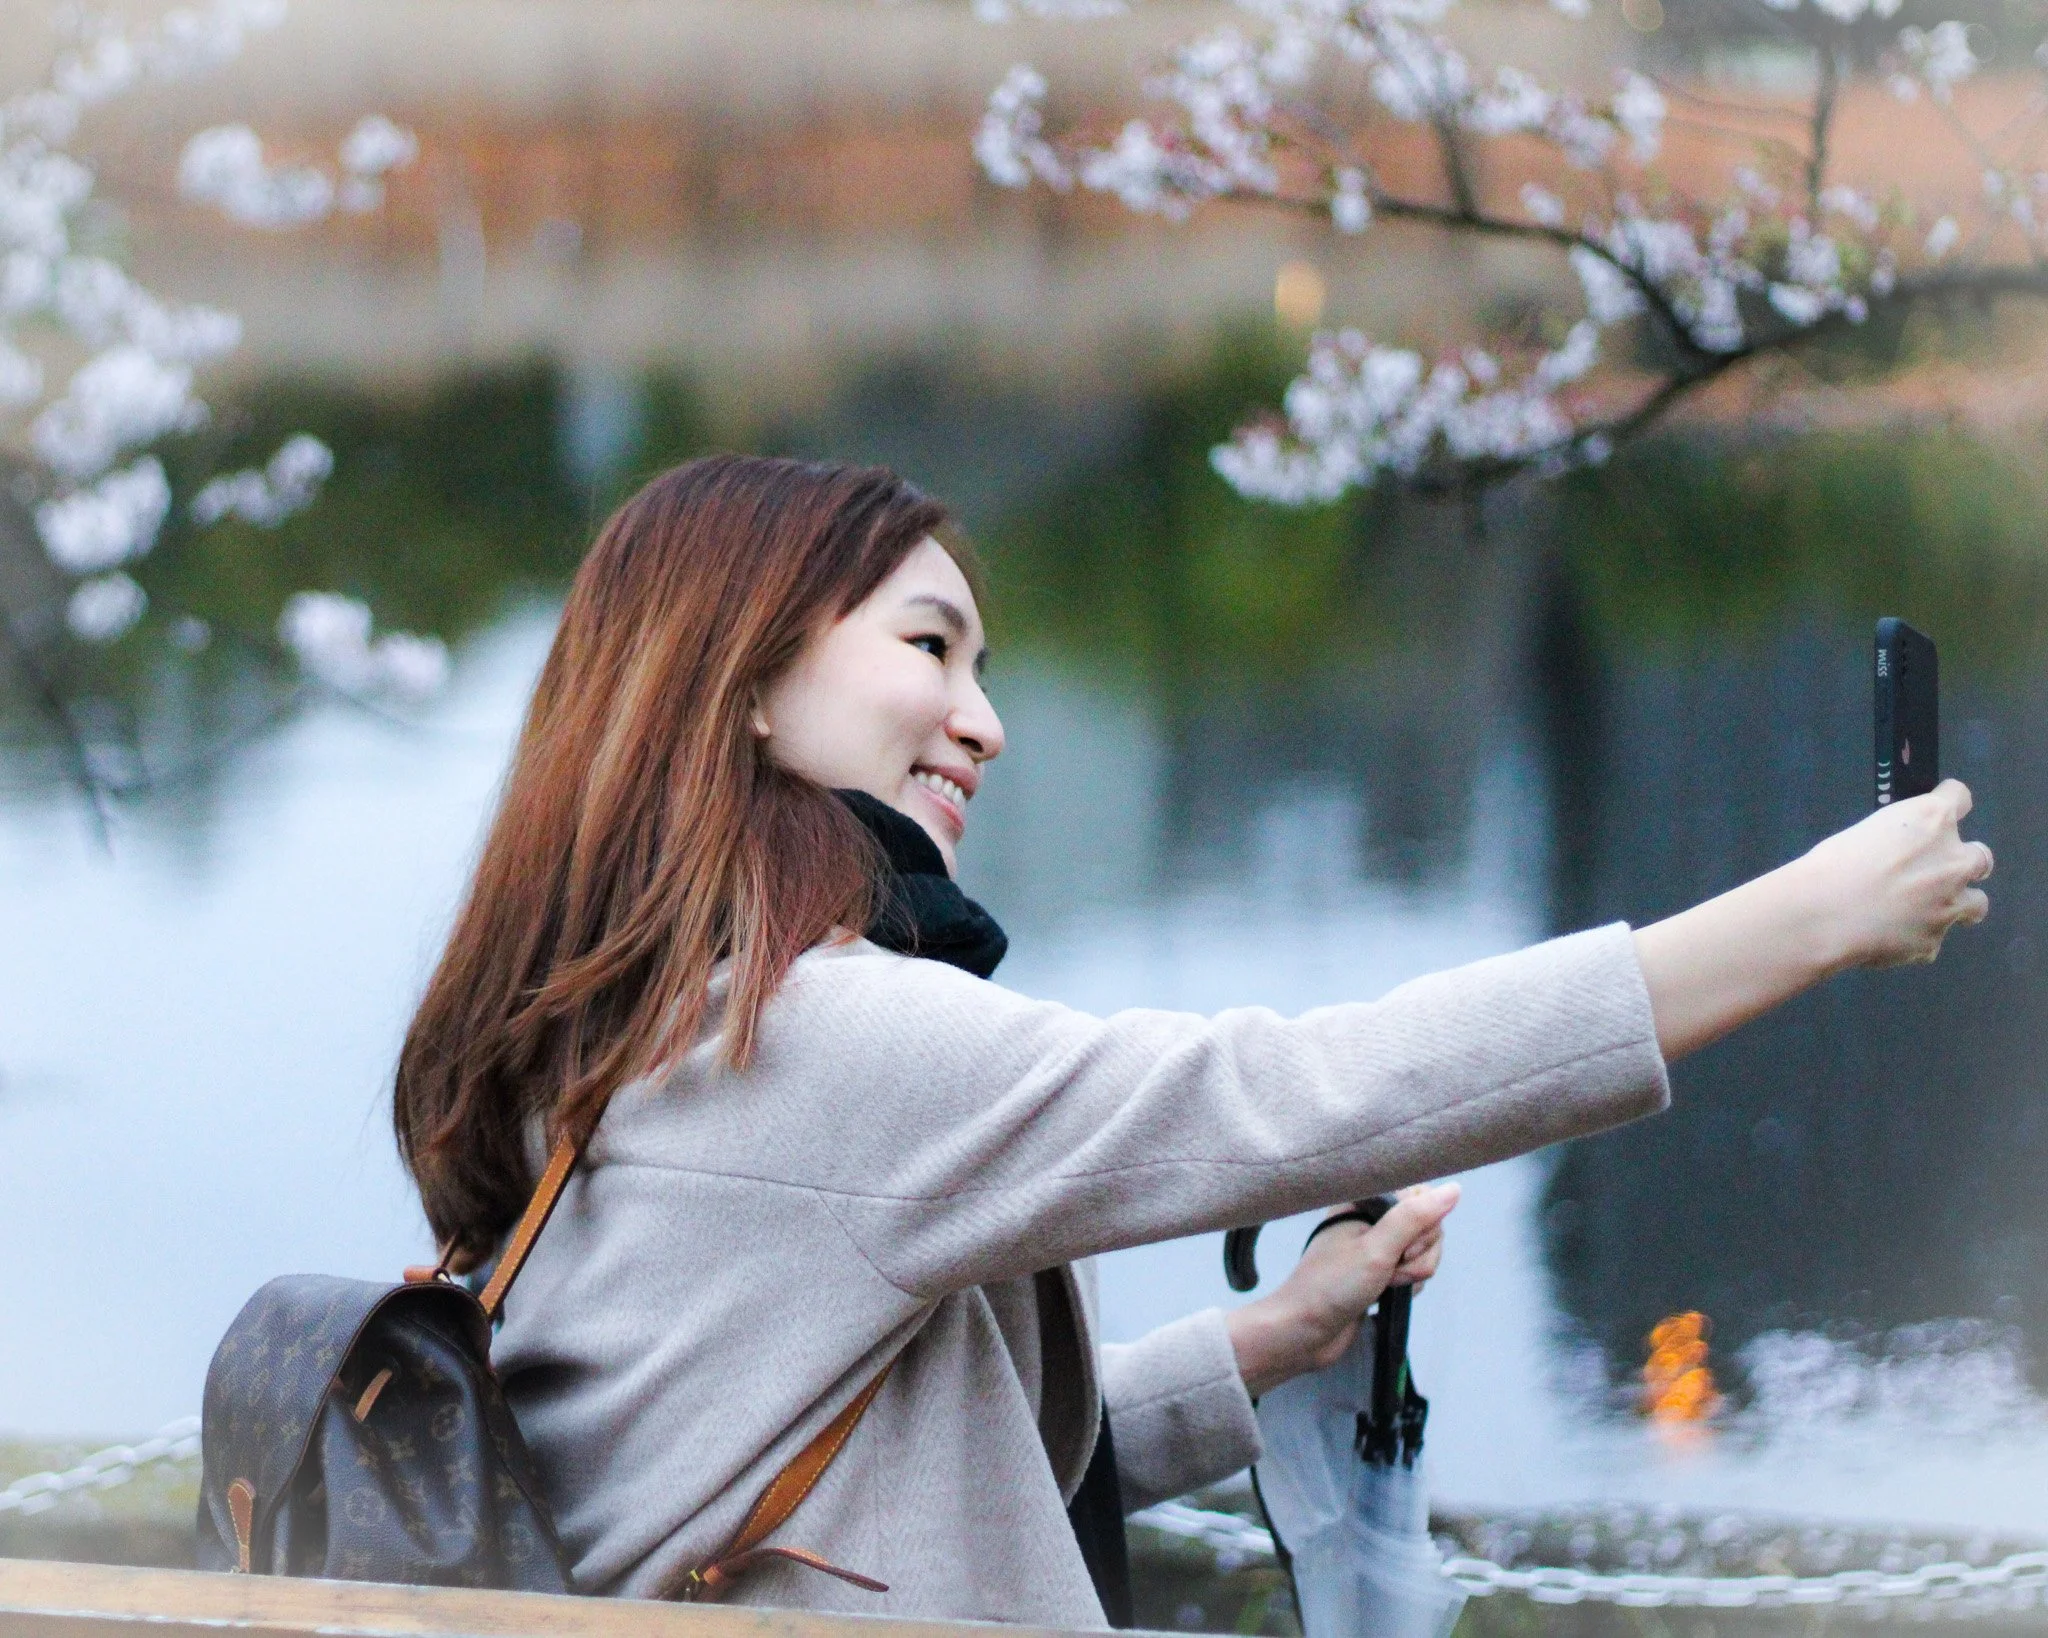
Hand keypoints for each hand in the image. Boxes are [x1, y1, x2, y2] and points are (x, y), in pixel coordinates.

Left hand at [1224, 1184, 1459, 1399]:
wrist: (1303, 1332)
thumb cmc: (1332, 1286)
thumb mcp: (1377, 1249)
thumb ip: (1415, 1218)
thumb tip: (1454, 1189)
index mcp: (1364, 1201)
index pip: (1420, 1196)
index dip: (1423, 1224)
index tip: (1403, 1247)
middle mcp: (1371, 1219)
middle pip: (1427, 1226)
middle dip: (1419, 1254)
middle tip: (1391, 1271)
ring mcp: (1375, 1247)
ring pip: (1422, 1251)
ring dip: (1412, 1273)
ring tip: (1384, 1286)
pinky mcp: (1379, 1272)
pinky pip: (1412, 1271)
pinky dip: (1408, 1285)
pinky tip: (1386, 1295)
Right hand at [1797, 780, 1992, 969]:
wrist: (1824, 914)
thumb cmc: (1833, 863)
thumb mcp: (1864, 832)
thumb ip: (1896, 839)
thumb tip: (1899, 853)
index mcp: (1932, 821)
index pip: (1959, 797)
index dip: (1947, 804)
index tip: (1936, 813)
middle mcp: (1954, 860)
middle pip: (1981, 857)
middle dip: (1964, 863)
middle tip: (1936, 871)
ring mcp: (1951, 904)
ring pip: (1976, 904)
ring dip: (1957, 903)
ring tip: (1925, 911)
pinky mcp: (1934, 941)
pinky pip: (1933, 939)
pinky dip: (1917, 937)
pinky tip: (1889, 937)